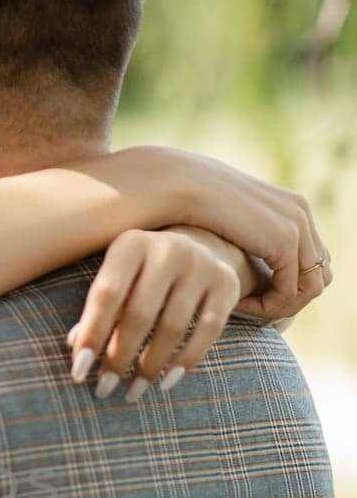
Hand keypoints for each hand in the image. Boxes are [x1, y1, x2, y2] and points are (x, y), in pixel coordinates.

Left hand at [67, 228, 241, 400]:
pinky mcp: (227, 283)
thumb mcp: (117, 279)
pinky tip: (167, 382)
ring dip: (150, 366)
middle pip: (140, 314)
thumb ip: (98, 310)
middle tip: (104, 389)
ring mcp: (202, 264)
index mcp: (132, 244)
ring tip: (133, 391)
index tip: (78, 372)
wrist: (198, 246)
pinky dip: (187, 360)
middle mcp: (168, 248)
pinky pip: (209, 330)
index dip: (92, 335)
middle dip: (119, 357)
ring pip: (173, 327)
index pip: (107, 295)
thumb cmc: (142, 273)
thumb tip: (76, 345)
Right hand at [123, 145, 332, 316]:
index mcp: (292, 207)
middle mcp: (301, 213)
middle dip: (288, 300)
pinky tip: (237, 305)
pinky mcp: (284, 240)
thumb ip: (248, 240)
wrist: (179, 188)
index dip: (287, 287)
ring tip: (244, 309)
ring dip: (278, 307)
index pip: (312, 262)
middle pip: (318, 276)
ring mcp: (297, 225)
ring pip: (309, 288)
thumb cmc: (190, 209)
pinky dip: (266, 307)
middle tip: (251, 308)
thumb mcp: (230, 226)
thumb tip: (251, 265)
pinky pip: (289, 292)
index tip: (249, 295)